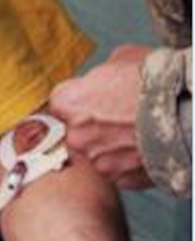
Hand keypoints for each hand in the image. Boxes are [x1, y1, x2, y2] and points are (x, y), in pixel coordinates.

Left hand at [49, 46, 153, 189]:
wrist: (183, 113)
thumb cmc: (151, 83)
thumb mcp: (117, 60)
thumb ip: (97, 76)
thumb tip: (97, 81)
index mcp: (69, 103)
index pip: (57, 104)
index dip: (75, 100)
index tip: (87, 98)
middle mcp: (77, 136)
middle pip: (74, 131)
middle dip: (89, 124)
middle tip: (114, 114)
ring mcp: (99, 162)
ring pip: (96, 152)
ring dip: (108, 144)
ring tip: (133, 130)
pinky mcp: (122, 180)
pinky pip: (116, 170)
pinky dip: (126, 161)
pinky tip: (141, 146)